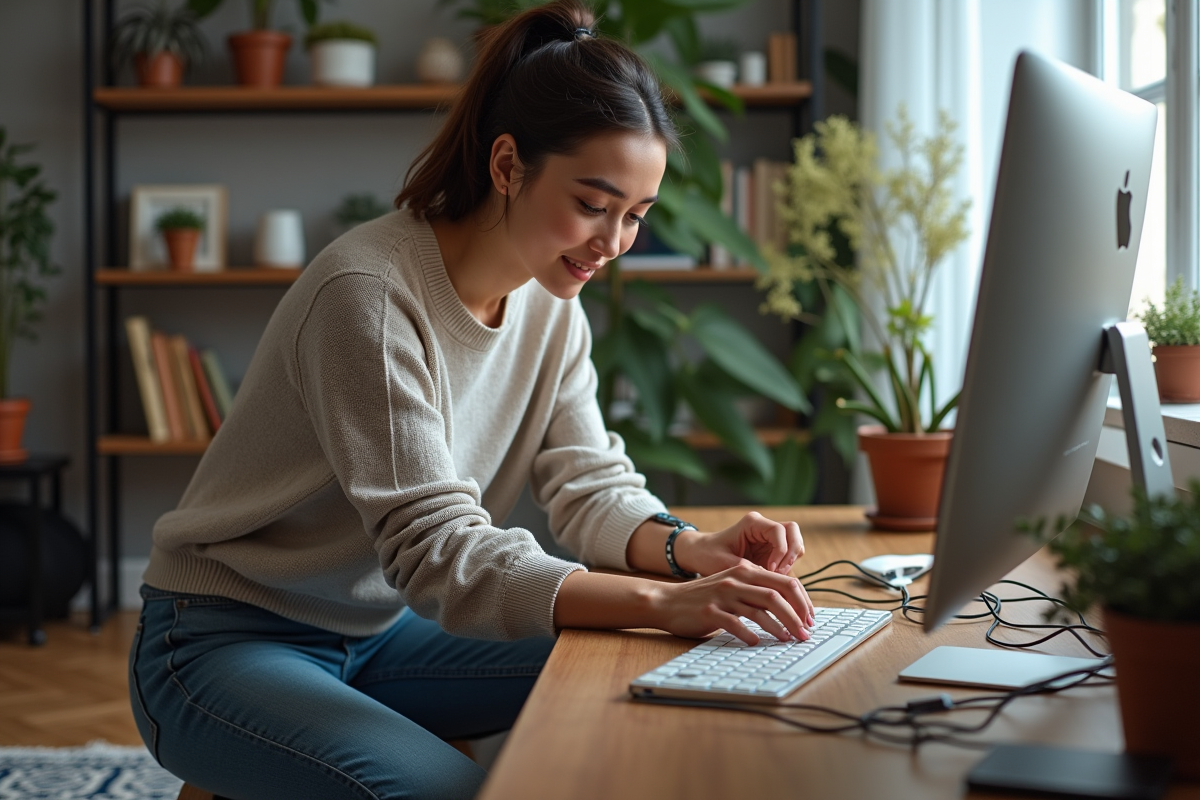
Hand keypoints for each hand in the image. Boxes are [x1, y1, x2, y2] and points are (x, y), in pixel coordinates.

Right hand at [649, 564, 814, 644]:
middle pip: (777, 596)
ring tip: (788, 640)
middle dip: (796, 616)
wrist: (667, 601)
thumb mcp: (732, 585)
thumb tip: (789, 608)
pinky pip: (735, 625)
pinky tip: (756, 642)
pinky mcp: (710, 612)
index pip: (785, 582)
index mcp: (745, 571)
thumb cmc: (704, 597)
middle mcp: (736, 580)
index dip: (802, 601)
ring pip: (760, 611)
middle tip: (805, 633)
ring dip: (778, 628)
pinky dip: (749, 635)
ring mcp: (722, 596)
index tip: (810, 619)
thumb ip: (756, 591)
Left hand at [673, 511, 803, 577]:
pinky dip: (787, 571)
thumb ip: (746, 569)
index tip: (771, 569)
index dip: (780, 550)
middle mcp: (763, 528)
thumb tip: (768, 578)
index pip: (778, 531)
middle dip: (791, 554)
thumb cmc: (707, 555)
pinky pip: (788, 559)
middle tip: (780, 574)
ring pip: (795, 545)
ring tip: (777, 581)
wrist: (699, 555)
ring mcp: (769, 540)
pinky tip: (776, 585)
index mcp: (752, 523)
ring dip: (791, 563)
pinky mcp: (771, 553)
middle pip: (793, 532)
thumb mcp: (722, 563)